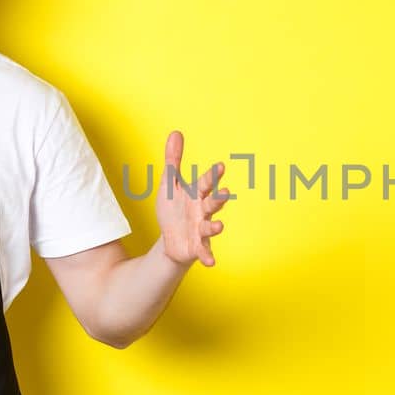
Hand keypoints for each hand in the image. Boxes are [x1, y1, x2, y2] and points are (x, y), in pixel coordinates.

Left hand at [155, 130, 231, 267]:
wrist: (171, 240)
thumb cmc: (174, 209)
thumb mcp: (169, 183)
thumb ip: (173, 159)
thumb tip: (175, 132)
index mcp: (196, 195)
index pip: (206, 183)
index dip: (212, 175)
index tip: (220, 166)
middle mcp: (202, 211)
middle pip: (212, 203)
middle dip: (219, 199)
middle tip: (225, 193)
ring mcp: (201, 229)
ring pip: (210, 227)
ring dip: (215, 227)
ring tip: (219, 227)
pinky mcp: (197, 246)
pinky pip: (204, 251)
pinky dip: (208, 256)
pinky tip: (211, 262)